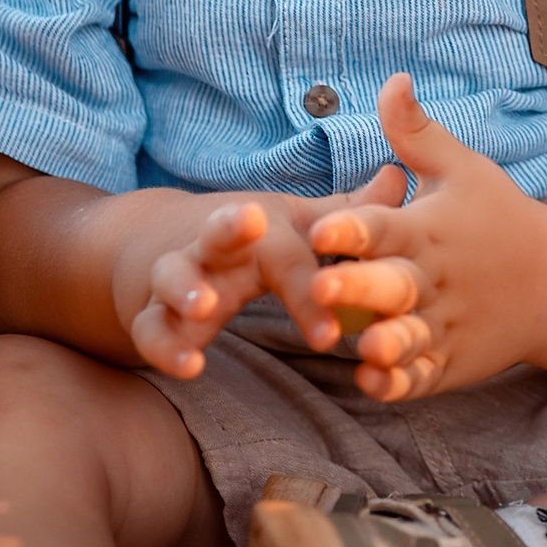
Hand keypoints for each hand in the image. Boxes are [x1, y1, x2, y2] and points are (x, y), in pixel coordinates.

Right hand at [127, 169, 406, 377]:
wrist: (155, 244)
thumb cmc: (244, 240)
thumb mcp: (293, 225)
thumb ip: (345, 215)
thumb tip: (398, 179)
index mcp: (256, 233)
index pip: (287, 251)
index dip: (312, 286)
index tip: (337, 323)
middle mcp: (213, 249)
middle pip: (218, 231)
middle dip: (231, 226)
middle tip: (249, 224)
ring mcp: (177, 279)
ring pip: (173, 277)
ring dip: (186, 287)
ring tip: (202, 308)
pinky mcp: (149, 313)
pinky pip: (150, 331)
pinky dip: (163, 347)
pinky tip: (187, 367)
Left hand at [306, 73, 546, 400]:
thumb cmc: (499, 217)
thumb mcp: (464, 169)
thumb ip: (417, 133)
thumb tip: (392, 79)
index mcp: (429, 230)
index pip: (385, 227)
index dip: (353, 229)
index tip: (321, 229)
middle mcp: (434, 280)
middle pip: (392, 286)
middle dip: (359, 288)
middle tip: (323, 288)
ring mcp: (445, 326)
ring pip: (410, 339)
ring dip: (386, 344)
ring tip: (363, 348)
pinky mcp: (450, 363)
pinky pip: (421, 379)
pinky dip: (399, 383)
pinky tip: (370, 381)